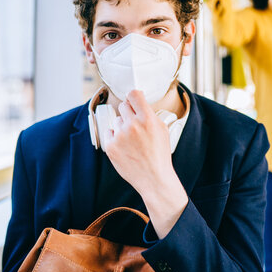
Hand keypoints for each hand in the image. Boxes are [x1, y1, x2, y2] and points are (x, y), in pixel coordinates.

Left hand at [104, 90, 187, 237]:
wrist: (153, 177)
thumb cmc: (159, 154)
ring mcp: (120, 136)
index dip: (133, 96)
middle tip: (134, 124)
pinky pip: (109, 132)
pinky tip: (125, 146)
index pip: (134, 94)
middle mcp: (132, 125)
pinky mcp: (110, 146)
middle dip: (128, 112)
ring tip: (132, 140)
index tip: (133, 100)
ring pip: (116, 120)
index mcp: (147, 119)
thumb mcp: (162, 130)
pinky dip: (115, 138)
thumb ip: (150, 114)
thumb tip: (139, 104)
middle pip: (123, 105)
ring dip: (122, 127)